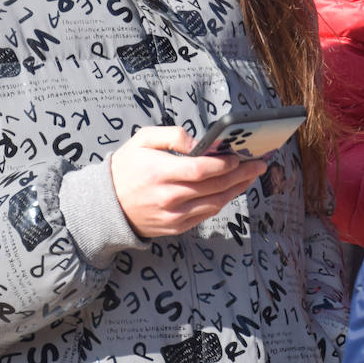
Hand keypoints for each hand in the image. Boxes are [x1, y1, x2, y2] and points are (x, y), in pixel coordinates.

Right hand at [110, 126, 266, 237]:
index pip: (202, 170)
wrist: (104, 206)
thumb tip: (200, 142)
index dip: (225, 163)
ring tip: (252, 175)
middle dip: (242, 174)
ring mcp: (173, 215)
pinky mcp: (175, 227)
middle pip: (215, 186)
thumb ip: (172, 135)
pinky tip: (233, 189)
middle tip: (260, 163)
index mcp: (160, 173)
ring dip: (238, 188)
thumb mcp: (142, 140)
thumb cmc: (126, 168)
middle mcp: (168, 197)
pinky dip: (223, 201)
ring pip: (216, 202)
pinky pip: (206, 214)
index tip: (241, 155)